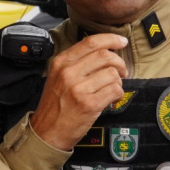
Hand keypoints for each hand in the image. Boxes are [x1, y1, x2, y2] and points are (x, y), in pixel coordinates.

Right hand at [30, 33, 127, 150]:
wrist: (47, 131)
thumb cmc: (54, 105)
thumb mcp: (56, 77)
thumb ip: (75, 62)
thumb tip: (103, 52)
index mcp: (60, 63)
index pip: (90, 42)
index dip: (111, 39)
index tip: (121, 41)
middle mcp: (68, 73)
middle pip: (105, 55)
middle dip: (119, 62)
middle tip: (121, 70)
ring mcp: (78, 88)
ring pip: (112, 73)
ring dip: (118, 81)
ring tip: (110, 88)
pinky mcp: (89, 103)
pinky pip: (115, 90)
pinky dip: (117, 93)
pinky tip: (110, 98)